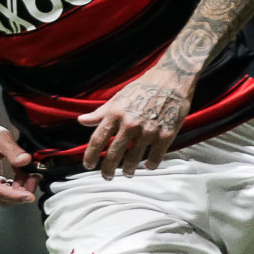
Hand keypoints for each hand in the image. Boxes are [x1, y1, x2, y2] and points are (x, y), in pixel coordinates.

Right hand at [0, 114, 37, 205]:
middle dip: (21, 191)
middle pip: (2, 197)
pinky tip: (21, 175)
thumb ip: (14, 151)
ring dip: (19, 189)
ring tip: (29, 174)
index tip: (30, 196)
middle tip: (34, 177)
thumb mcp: (1, 138)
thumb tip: (26, 161)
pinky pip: (2, 193)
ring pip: (4, 197)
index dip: (15, 195)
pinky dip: (14, 187)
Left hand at [78, 67, 192, 177]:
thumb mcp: (118, 98)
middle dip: (108, 169)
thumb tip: (81, 121)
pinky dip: (150, 165)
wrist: (173, 78)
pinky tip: (147, 165)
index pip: (97, 140)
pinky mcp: (166, 135)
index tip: (88, 166)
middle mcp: (130, 123)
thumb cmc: (143, 87)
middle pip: (113, 154)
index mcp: (116, 113)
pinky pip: (155, 158)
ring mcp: (148, 130)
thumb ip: (100, 113)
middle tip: (107, 175)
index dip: (90, 156)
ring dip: (128, 170)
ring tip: (127, 172)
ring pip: (133, 160)